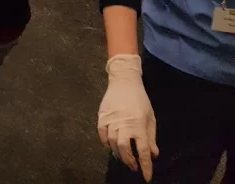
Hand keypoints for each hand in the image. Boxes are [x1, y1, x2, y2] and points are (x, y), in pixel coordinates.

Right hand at [98, 54, 157, 181]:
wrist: (124, 80)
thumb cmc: (140, 99)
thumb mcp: (150, 117)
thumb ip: (151, 137)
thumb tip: (153, 154)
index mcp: (139, 125)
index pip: (142, 151)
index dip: (145, 166)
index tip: (147, 177)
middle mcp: (124, 125)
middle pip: (125, 150)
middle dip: (129, 162)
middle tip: (133, 166)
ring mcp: (111, 120)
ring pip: (113, 144)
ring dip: (118, 154)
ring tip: (123, 157)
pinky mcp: (102, 116)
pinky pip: (101, 134)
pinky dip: (105, 142)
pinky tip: (111, 145)